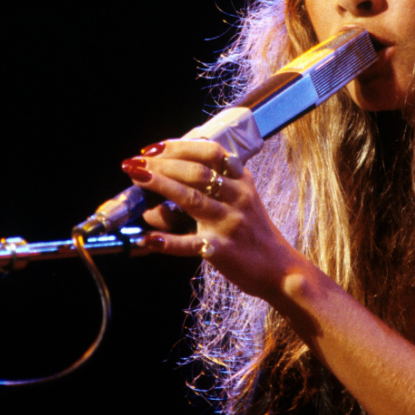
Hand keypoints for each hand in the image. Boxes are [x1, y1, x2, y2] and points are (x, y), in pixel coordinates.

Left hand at [121, 139, 301, 300]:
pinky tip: (146, 238)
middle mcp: (238, 197)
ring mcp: (230, 223)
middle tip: (134, 163)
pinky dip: (166, 241)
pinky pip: (190, 244)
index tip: (152, 148)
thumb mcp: (240, 201)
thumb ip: (206, 192)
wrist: (279, 268)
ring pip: (191, 199)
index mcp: (242, 180)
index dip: (178, 146)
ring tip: (136, 178)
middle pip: (197, 172)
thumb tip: (157, 198)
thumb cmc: (253, 233)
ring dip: (160, 186)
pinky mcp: (222, 250)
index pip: (210, 152)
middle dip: (161, 164)